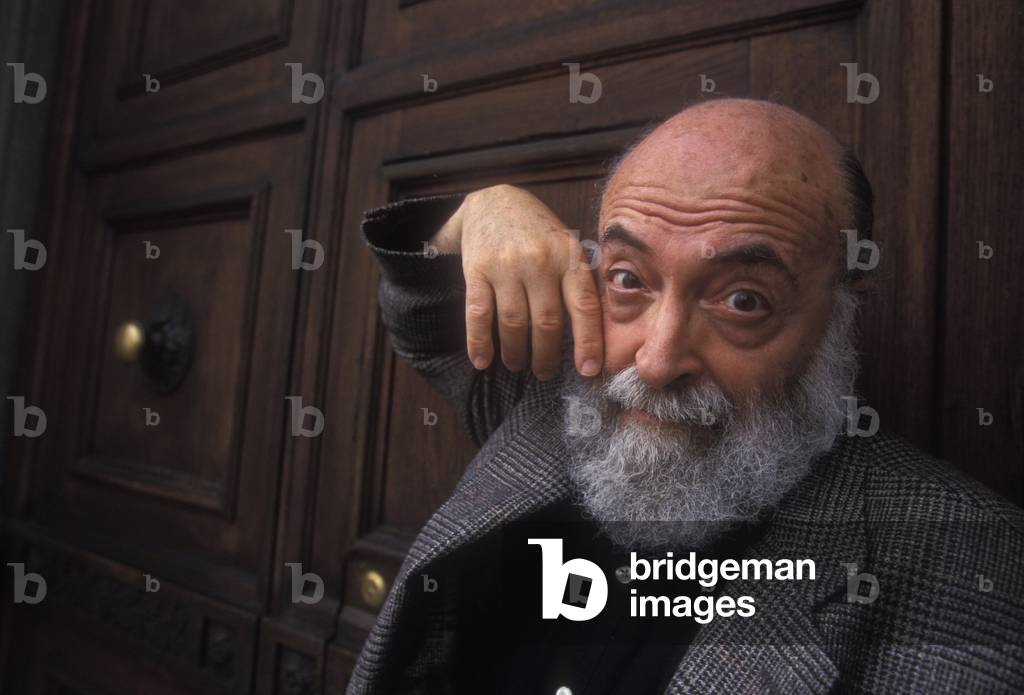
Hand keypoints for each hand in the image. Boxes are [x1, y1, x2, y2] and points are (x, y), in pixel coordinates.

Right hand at [435, 184, 602, 379]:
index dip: (588, 342)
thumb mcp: (567, 246)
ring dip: (516, 353)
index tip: (589, 371)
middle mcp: (540, 261)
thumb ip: (579, 282)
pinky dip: (479, 343)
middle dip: (546, 356)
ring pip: (514, 324)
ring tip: (518, 365)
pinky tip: (482, 361)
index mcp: (569, 257)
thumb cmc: (538, 233)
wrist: (494, 202)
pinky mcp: (477, 269)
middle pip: (547, 323)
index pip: (584, 306)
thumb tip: (595, 336)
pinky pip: (478, 315)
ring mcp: (506, 265)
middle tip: (545, 373)